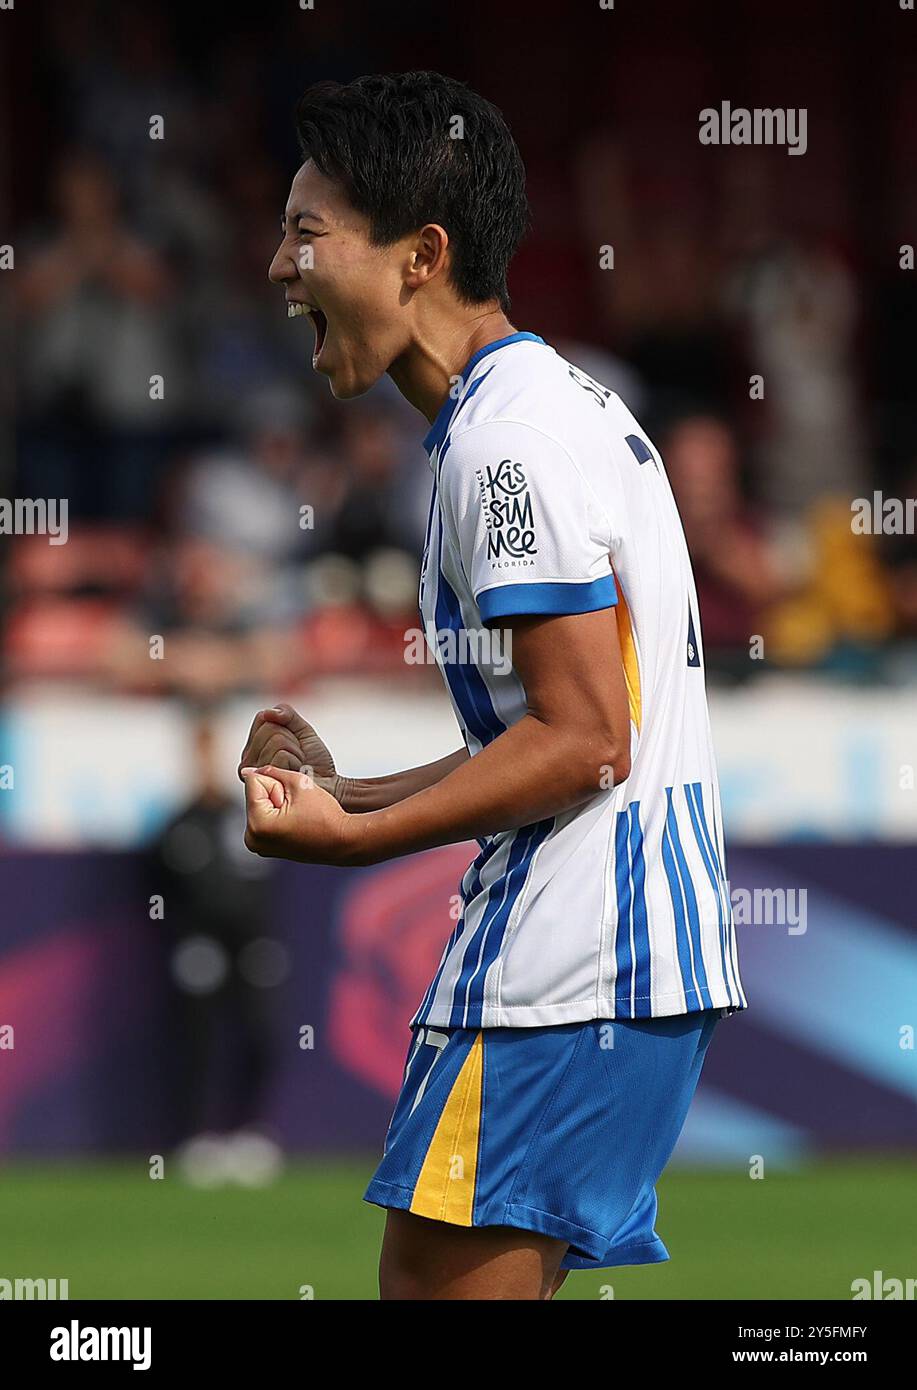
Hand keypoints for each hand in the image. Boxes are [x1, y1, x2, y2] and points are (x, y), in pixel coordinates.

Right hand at [238, 704, 344, 798]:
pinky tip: (297, 773)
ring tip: (298, 766)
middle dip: (292, 740)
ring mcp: (255, 772)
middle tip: (298, 756)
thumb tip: (267, 712)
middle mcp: (248, 760)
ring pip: (276, 741)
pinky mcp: (266, 781)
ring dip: (296, 752)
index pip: (262, 718)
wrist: (329, 783)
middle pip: (269, 729)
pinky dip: (297, 761)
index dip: (285, 726)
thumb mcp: (302, 730)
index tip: (293, 741)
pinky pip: (282, 755)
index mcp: (253, 747)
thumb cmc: (315, 760)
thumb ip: (287, 714)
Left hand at [241, 764, 360, 864]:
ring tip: (298, 816)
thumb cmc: (326, 815)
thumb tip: (247, 770)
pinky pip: (264, 818)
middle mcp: (252, 839)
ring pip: (260, 805)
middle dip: (274, 794)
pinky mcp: (265, 847)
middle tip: (298, 809)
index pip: (253, 781)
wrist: (343, 841)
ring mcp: (258, 846)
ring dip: (276, 804)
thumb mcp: (299, 783)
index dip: (277, 782)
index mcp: (258, 824)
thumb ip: (272, 772)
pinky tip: (295, 822)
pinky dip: (277, 815)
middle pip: (254, 795)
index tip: (294, 800)